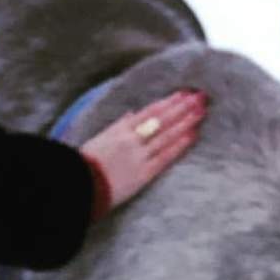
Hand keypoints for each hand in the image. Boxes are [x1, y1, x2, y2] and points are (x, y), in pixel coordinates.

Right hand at [80, 89, 207, 214]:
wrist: (78, 185)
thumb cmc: (84, 164)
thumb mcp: (99, 139)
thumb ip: (117, 126)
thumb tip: (131, 115)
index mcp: (120, 129)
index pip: (150, 111)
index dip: (168, 102)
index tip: (182, 94)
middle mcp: (132, 139)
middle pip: (162, 119)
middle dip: (182, 107)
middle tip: (200, 97)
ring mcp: (139, 155)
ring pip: (167, 134)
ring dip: (186, 121)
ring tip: (201, 111)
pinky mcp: (143, 173)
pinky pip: (165, 156)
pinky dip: (179, 145)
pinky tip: (193, 135)